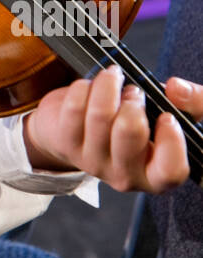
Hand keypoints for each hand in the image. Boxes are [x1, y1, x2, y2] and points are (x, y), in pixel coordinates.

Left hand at [23, 65, 202, 193]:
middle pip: (129, 131)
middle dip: (134, 100)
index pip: (171, 171)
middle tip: (134, 93)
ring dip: (109, 86)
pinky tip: (90, 87)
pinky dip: (83, 87)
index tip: (167, 117)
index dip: (172, 141)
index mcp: (155, 174)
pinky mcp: (66, 145)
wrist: (81, 127)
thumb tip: (176, 89)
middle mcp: (124, 175)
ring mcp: (92, 163)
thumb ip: (191, 102)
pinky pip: (74, 107)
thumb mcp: (169, 115)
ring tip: (113, 82)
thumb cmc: (135, 122)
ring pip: (99, 114)